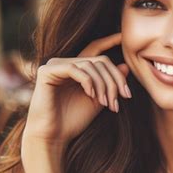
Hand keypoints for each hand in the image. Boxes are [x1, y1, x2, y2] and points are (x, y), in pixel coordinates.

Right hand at [23, 33, 130, 148]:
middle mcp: (65, 64)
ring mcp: (55, 66)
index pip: (95, 50)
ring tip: (107, 103)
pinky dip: (88, 81)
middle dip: (115, 79)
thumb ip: (110, 84)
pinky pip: (75, 69)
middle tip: (124, 97)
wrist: (54, 136)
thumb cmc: (74, 120)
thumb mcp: (99, 101)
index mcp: (77, 69)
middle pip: (100, 61)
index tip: (122, 37)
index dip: (108, 41)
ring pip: (90, 65)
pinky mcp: (47, 72)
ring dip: (104, 85)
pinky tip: (92, 95)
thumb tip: (125, 66)